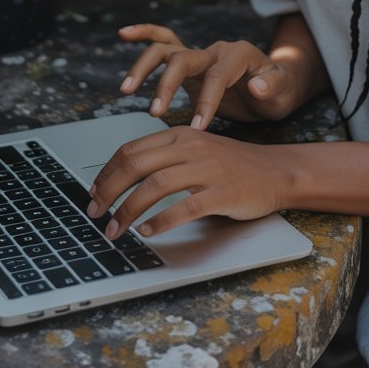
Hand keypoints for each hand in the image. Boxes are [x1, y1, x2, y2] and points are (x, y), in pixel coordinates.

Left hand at [87, 126, 292, 238]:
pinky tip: (148, 232)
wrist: (275, 171)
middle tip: (94, 213)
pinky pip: (185, 207)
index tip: (93, 193)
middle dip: (109, 191)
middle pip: (136, 165)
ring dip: (128, 210)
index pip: (131, 150)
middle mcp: (190, 147)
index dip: (106, 173)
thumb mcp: (195, 150)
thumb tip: (125, 177)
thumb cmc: (232, 165)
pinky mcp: (222, 192)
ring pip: (155, 185)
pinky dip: (162, 221)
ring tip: (114, 229)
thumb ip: (165, 157)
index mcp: (179, 135)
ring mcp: (207, 169)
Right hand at [118, 22, 301, 128]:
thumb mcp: (285, 92)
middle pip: (184, 58)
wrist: (275, 87)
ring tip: (127, 90)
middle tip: (155, 112)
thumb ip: (272, 86)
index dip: (206, 101)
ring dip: (144, 67)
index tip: (197, 127)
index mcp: (239, 55)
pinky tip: (124, 33)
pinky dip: (144, 34)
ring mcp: (200, 54)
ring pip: (166, 49)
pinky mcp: (188, 62)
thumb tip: (255, 85)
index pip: (216, 76)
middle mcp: (216, 50)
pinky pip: (163, 42)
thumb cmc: (279, 91)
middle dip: (167, 85)